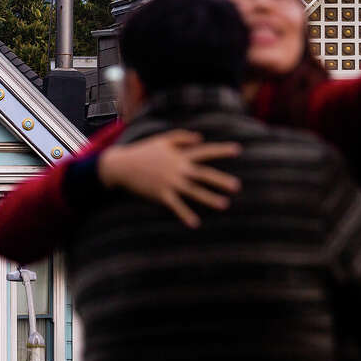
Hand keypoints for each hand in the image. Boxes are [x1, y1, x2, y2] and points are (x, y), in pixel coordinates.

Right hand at [97, 130, 241, 228]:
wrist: (122, 165)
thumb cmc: (143, 151)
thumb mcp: (162, 140)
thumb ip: (181, 137)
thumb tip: (200, 138)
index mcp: (180, 155)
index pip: (205, 151)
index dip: (221, 150)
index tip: (238, 150)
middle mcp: (178, 169)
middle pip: (203, 175)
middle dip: (220, 180)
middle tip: (237, 186)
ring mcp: (170, 182)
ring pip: (193, 191)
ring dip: (209, 198)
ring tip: (224, 205)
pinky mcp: (161, 194)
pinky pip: (176, 205)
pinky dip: (185, 214)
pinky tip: (195, 223)